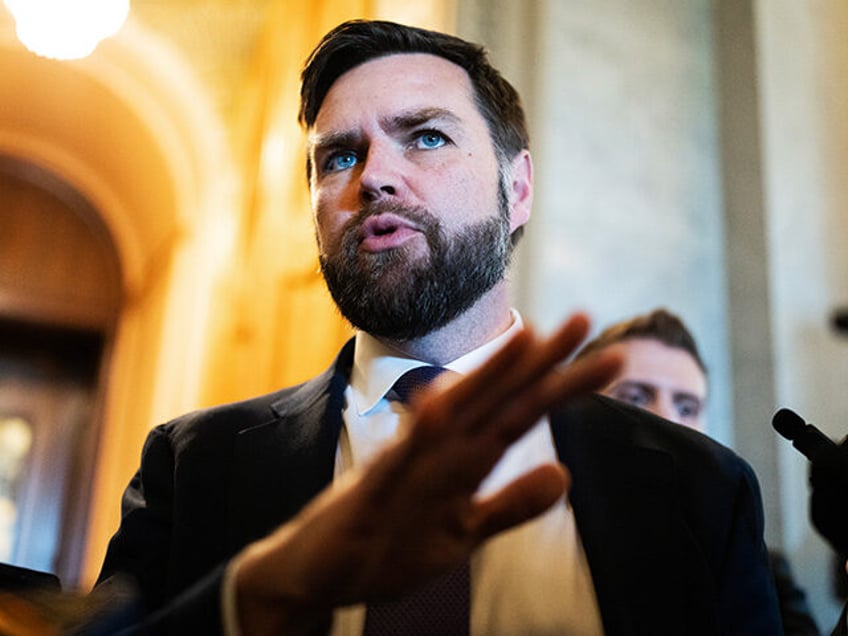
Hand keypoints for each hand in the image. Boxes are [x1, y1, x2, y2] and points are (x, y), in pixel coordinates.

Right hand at [233, 313, 621, 634]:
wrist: (313, 572)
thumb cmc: (387, 543)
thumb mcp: (462, 532)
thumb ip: (510, 505)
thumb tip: (564, 474)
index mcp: (460, 460)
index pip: (519, 414)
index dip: (562, 386)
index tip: (608, 358)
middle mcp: (436, 451)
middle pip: (497, 401)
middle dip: (541, 363)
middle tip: (587, 320)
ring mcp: (403, 469)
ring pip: (453, 417)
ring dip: (487, 378)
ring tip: (527, 340)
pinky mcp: (369, 496)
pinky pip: (396, 464)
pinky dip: (417, 436)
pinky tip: (438, 407)